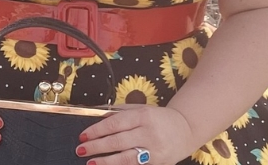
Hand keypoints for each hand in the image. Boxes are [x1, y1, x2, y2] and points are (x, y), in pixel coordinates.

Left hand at [77, 106, 195, 164]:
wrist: (186, 129)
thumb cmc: (159, 118)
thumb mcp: (141, 109)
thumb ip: (119, 112)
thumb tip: (96, 114)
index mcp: (143, 115)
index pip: (115, 123)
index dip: (97, 130)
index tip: (83, 135)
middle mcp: (149, 132)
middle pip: (118, 141)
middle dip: (96, 147)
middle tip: (81, 150)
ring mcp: (155, 150)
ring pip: (126, 158)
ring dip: (106, 162)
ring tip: (91, 163)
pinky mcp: (158, 164)